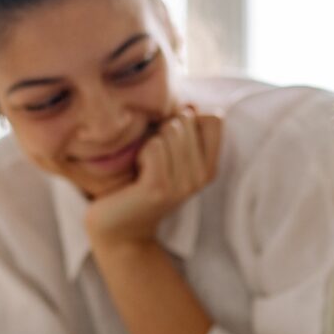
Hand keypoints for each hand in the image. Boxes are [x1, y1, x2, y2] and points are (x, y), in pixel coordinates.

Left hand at [84, 107, 221, 245]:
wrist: (119, 228)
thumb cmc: (137, 182)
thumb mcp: (166, 155)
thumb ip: (181, 129)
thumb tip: (191, 105)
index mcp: (208, 167)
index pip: (215, 120)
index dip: (189, 117)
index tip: (170, 136)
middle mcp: (201, 177)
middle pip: (186, 120)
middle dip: (162, 127)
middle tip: (151, 154)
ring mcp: (183, 184)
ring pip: (170, 130)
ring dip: (150, 140)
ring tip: (144, 163)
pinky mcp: (160, 189)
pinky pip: (155, 147)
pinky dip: (141, 152)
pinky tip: (137, 171)